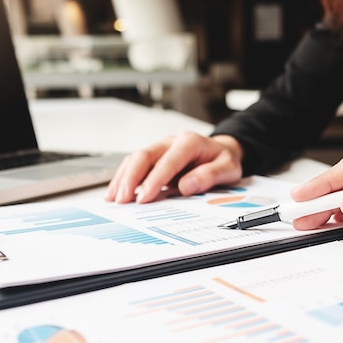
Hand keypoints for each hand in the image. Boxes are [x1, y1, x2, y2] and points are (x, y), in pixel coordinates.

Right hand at [105, 131, 243, 203]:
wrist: (221, 152)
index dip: (154, 180)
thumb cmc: (222, 161)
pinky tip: (115, 192)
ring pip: (135, 159)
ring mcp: (160, 148)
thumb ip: (210, 175)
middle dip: (131, 179)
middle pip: (144, 156)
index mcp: (189, 142)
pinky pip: (133, 164)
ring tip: (114, 199)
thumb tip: (187, 186)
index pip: (167, 161)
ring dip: (123, 179)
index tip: (144, 198)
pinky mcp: (153, 157)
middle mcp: (171, 142)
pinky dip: (123, 178)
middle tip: (122, 200)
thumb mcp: (228, 168)